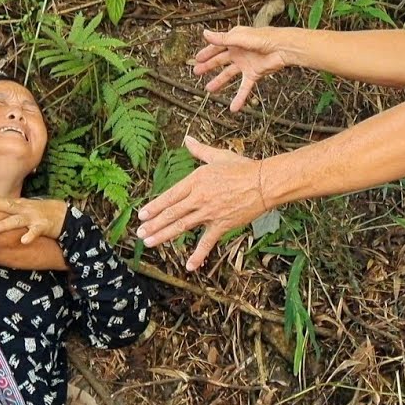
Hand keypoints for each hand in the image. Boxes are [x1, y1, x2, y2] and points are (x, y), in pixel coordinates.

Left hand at [0, 196, 67, 244]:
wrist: (65, 216)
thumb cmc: (43, 213)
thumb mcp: (28, 208)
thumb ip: (13, 209)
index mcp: (21, 205)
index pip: (5, 200)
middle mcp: (26, 209)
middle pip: (9, 206)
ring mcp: (34, 218)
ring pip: (17, 221)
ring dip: (4, 224)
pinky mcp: (43, 227)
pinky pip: (35, 232)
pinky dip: (29, 236)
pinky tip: (23, 241)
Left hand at [136, 136, 269, 270]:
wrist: (264, 183)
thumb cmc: (242, 168)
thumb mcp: (218, 156)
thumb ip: (200, 150)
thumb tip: (188, 139)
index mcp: (196, 180)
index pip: (170, 196)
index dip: (155, 207)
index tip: (142, 215)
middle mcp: (199, 197)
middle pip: (171, 213)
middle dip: (154, 224)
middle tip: (140, 233)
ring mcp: (210, 213)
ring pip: (182, 226)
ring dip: (164, 235)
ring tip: (149, 242)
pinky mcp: (222, 225)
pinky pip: (207, 242)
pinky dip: (198, 255)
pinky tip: (189, 266)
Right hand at [193, 27, 291, 111]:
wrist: (283, 48)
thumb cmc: (264, 38)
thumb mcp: (239, 38)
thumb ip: (222, 39)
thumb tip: (204, 33)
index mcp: (235, 40)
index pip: (217, 47)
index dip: (207, 53)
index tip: (197, 59)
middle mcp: (239, 52)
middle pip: (220, 61)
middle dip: (209, 66)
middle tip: (197, 72)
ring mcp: (246, 64)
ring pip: (229, 75)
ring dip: (219, 82)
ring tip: (209, 89)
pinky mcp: (254, 74)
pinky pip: (244, 88)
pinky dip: (239, 98)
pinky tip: (233, 108)